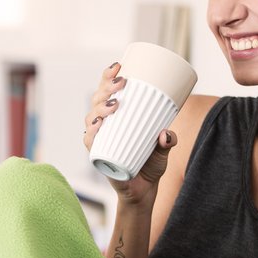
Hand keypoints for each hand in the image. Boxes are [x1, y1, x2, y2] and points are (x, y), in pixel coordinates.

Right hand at [82, 62, 177, 204]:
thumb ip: (168, 142)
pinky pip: (89, 141)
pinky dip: (91, 132)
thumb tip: (166, 134)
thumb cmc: (150, 164)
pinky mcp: (97, 155)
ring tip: (114, 104)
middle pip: (97, 99)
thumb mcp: (163, 150)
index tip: (119, 65)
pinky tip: (97, 125)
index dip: (108, 76)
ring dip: (100, 107)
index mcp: (118, 116)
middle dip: (106, 88)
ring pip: (91, 117)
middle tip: (121, 83)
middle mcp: (104, 124)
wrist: (143, 191)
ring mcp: (99, 139)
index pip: (107, 90)